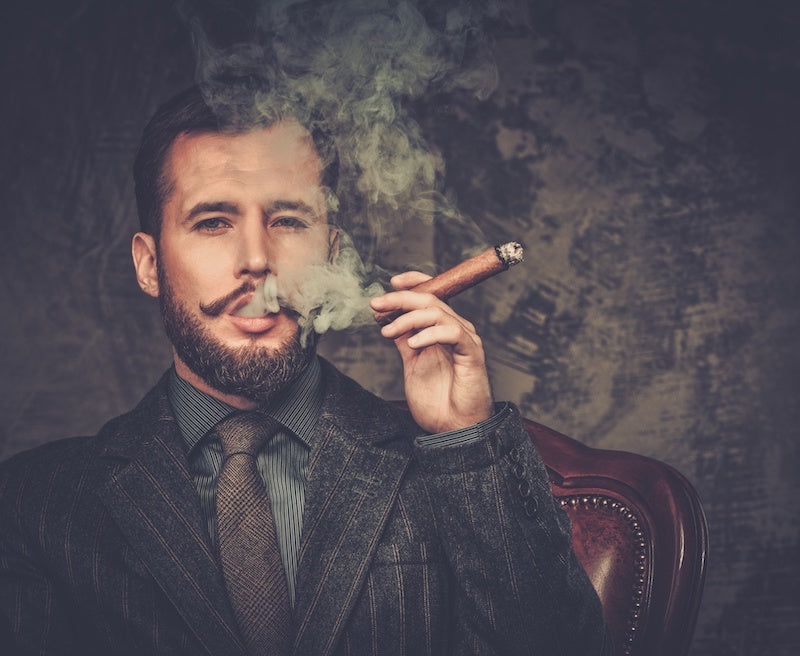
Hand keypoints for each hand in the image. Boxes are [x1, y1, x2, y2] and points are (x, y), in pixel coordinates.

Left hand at [370, 271, 493, 433]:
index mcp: (442, 329)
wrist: (455, 428)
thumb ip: (404, 340)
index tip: (391, 283)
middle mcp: (455, 329)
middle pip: (430, 300)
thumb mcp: (412, 364)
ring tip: (388, 331)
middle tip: (376, 305)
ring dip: (408, 318)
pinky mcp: (471, 353)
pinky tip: (413, 344)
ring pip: (437, 313)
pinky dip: (429, 334)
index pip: (432, 294)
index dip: (414, 282)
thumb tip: (387, 319)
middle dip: (400, 299)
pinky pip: (452, 332)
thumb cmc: (438, 400)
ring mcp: (465, 340)